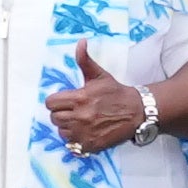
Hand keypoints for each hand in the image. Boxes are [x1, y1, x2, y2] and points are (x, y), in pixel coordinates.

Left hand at [43, 40, 156, 155]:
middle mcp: (80, 116)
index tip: (66, 102)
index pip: (50, 103)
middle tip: (74, 112)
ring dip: (68, 128)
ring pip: (62, 132)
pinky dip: (76, 141)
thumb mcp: (99, 75)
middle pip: (54, 118)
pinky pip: (72, 145)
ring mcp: (85, 133)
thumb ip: (85, 60)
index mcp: (80, 98)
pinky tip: (85, 133)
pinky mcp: (91, 145)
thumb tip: (81, 42)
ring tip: (80, 122)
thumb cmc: (116, 93)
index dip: (56, 102)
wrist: (136, 112)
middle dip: (62, 114)